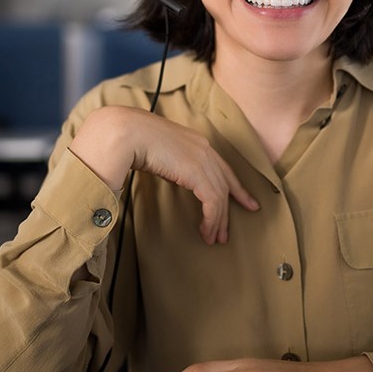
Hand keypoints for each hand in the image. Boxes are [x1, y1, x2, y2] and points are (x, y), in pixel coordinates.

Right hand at [68, 106, 258, 244]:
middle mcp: (204, 149)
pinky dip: (211, 219)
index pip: (223, 168)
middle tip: (225, 233)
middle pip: (225, 184)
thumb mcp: (158, 150)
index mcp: (196, 142)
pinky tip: (206, 231)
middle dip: (228, 210)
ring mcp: (202, 159)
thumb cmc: (132, 140)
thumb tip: (168, 172)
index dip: (236, 187)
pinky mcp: (197, 172)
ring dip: (217, 221)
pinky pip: (212, 201)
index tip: (247, 202)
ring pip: (219, 196)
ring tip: (214, 239)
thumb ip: (170, 161)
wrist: (125, 132)